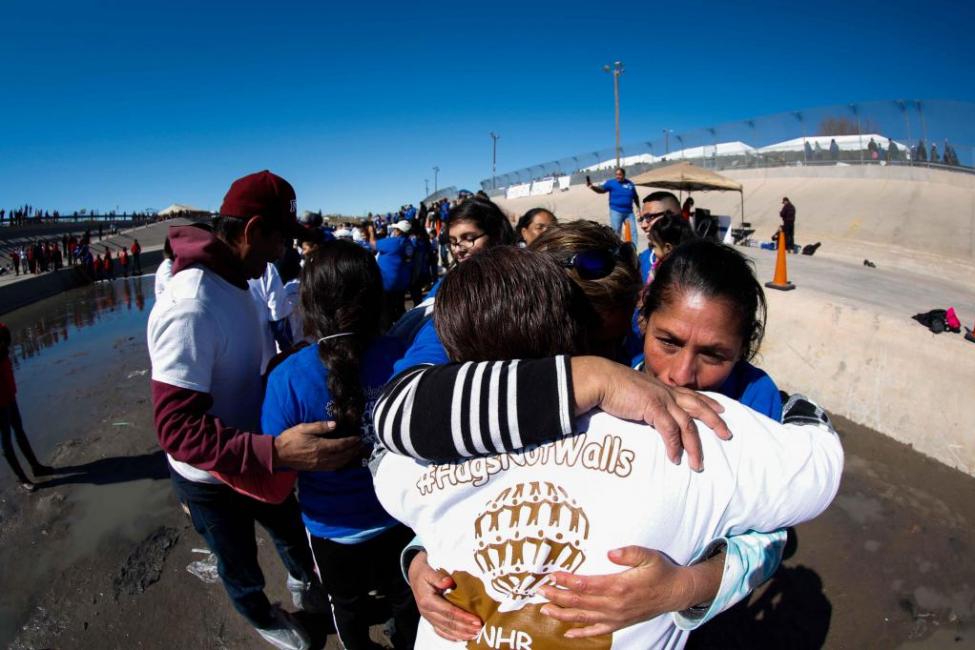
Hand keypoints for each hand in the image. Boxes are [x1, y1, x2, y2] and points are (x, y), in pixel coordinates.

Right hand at [272, 421, 362, 470]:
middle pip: (343, 455)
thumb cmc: (290, 439)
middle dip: (353, 450)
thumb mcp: (304, 428)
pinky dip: (341, 464)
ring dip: (349, 458)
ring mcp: (319, 465)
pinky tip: (344, 461)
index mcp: (320, 446)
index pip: (341, 445)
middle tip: (361, 445)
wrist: (278, 454)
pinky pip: (333, 468)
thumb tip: (335, 424)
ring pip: (339, 463)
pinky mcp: (316, 469)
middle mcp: (322, 457)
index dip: (351, 442)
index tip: (358, 438)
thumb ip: (320, 426)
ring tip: (356, 453)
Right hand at [408, 552, 481, 640]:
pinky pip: (440, 631)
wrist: (414, 575)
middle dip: (465, 627)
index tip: (476, 620)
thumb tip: (449, 582)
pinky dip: (451, 636)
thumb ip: (438, 577)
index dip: (463, 617)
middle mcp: (427, 611)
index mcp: (427, 600)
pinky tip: (462, 638)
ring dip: (461, 634)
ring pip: (445, 630)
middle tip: (480, 629)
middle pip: (448, 623)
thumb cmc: (424, 572)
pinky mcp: (430, 619)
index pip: (448, 611)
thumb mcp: (429, 571)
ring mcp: (428, 617)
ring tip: (475, 635)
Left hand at [538, 546, 721, 638]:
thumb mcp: (649, 555)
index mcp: (619, 586)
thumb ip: (629, 552)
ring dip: (563, 613)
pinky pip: (597, 630)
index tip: (552, 575)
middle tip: (540, 590)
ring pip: (584, 617)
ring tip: (545, 609)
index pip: (586, 584)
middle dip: (558, 596)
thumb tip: (610, 552)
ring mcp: (616, 616)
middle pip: (580, 601)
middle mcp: (615, 604)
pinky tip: (567, 632)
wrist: (675, 592)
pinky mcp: (619, 623)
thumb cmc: (660, 571)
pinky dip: (581, 633)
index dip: (567, 580)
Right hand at [570, 357, 730, 470]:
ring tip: (698, 464)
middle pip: (698, 407)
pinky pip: (669, 431)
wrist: (600, 378)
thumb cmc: (611, 386)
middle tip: (727, 434)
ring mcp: (661, 399)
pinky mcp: (653, 408)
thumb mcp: (634, 392)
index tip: (721, 408)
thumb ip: (643, 401)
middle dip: (715, 421)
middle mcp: (666, 392)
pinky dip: (674, 446)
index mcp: (662, 387)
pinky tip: (675, 458)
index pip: (691, 394)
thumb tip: (643, 410)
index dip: (708, 401)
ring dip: (694, 446)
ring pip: (687, 424)